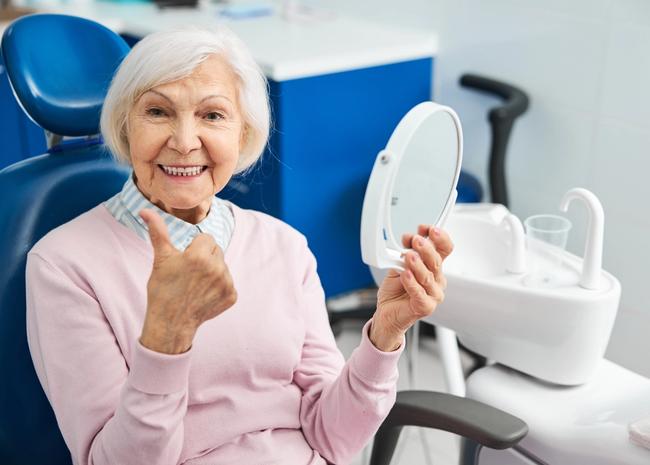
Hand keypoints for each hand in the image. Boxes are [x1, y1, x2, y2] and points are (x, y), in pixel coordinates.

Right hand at [138, 209, 236, 353]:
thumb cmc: (162, 290)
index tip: (185, 261)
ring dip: (213, 271)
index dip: (194, 248)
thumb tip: (145, 210)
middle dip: (205, 257)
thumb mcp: (161, 259)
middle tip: (190, 273)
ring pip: (222, 266)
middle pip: (216, 250)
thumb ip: (158, 232)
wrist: (170, 323)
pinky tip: (204, 295)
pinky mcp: (231, 296)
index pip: (206, 238)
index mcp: (200, 255)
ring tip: (196, 284)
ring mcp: (226, 283)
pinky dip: (219, 287)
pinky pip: (228, 283)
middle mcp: (217, 267)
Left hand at [370, 225, 453, 350]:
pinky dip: (412, 283)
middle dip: (426, 248)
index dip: (439, 237)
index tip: (427, 228)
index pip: (445, 249)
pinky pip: (419, 294)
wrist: (387, 312)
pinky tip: (406, 275)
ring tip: (409, 256)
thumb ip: (406, 252)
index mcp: (434, 267)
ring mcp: (433, 294)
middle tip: (416, 240)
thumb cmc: (396, 289)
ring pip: (428, 277)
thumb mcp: (399, 265)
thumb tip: (410, 238)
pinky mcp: (425, 307)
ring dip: (418, 264)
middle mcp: (437, 279)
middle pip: (436, 261)